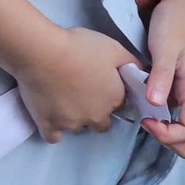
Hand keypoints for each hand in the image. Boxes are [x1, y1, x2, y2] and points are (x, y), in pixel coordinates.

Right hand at [12, 26, 136, 143]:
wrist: (44, 52)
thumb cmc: (80, 47)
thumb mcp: (114, 48)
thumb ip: (130, 63)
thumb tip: (141, 72)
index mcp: (113, 99)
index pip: (119, 106)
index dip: (111, 95)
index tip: (101, 85)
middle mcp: (95, 116)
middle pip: (101, 124)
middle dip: (96, 112)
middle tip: (83, 93)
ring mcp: (71, 123)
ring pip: (78, 128)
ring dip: (75, 118)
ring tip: (63, 98)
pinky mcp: (48, 125)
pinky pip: (53, 137)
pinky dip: (53, 129)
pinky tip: (52, 116)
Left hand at [139, 0, 184, 159]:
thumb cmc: (176, 20)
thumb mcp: (164, 46)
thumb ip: (161, 76)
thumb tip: (155, 105)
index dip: (169, 135)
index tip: (147, 119)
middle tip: (157, 130)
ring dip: (183, 139)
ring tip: (156, 124)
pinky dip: (177, 124)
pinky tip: (155, 111)